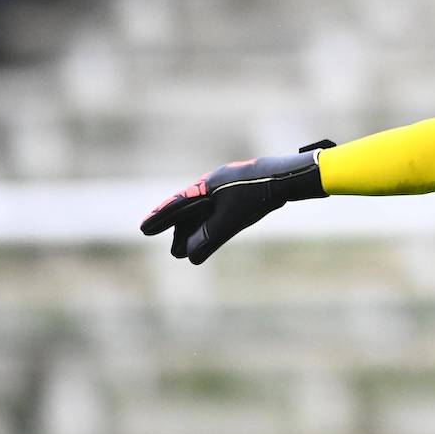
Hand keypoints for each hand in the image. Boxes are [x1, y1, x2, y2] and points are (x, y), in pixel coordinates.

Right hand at [141, 141, 332, 263]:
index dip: (160, 218)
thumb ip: (210, 237)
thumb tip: (191, 256)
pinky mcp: (244, 191)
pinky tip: (212, 232)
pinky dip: (211, 224)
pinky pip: (220, 209)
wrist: (290, 177)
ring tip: (188, 248)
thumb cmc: (259, 195)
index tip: (144, 229)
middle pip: (190, 211)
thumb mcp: (232, 220)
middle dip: (179, 231)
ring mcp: (230, 187)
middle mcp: (214, 184)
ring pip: (205, 211)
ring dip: (196, 230)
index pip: (178, 206)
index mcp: (207, 186)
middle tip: (172, 251)